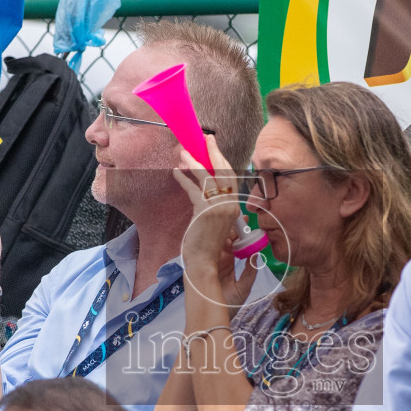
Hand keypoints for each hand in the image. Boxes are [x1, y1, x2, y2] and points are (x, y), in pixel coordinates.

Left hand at [172, 135, 257, 309]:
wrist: (205, 272)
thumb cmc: (212, 257)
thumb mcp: (222, 235)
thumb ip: (224, 220)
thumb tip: (224, 213)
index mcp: (235, 210)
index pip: (230, 179)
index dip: (221, 162)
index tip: (212, 150)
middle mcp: (230, 206)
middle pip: (224, 172)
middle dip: (213, 153)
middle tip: (204, 139)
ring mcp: (219, 208)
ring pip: (208, 176)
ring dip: (195, 161)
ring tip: (183, 150)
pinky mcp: (205, 212)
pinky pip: (194, 189)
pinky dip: (184, 178)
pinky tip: (175, 170)